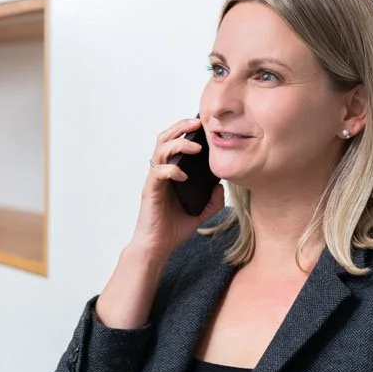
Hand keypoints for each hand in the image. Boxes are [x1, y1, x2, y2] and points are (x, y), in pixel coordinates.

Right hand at [129, 118, 225, 263]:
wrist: (157, 248)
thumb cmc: (173, 229)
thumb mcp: (200, 213)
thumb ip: (212, 201)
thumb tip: (221, 186)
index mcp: (171, 173)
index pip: (174, 143)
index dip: (186, 130)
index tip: (203, 125)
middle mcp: (160, 173)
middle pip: (164, 139)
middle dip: (180, 127)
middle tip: (198, 123)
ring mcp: (155, 181)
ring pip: (160, 150)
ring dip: (178, 143)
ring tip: (195, 147)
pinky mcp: (151, 191)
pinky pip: (158, 172)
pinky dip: (171, 169)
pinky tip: (183, 175)